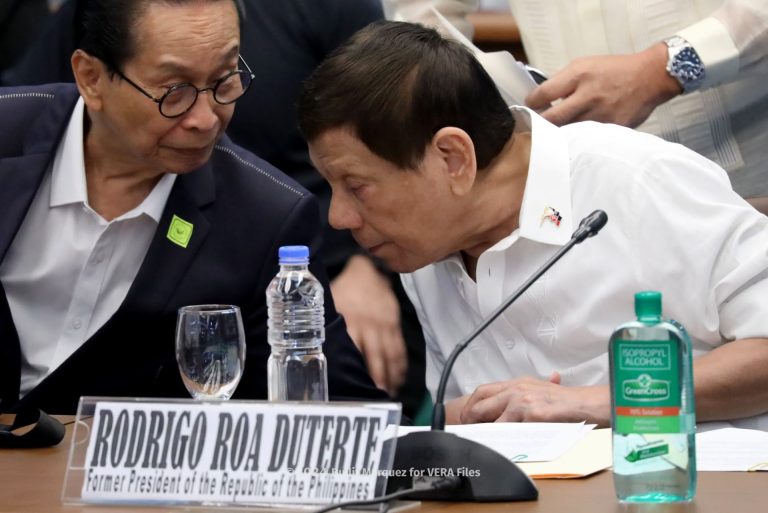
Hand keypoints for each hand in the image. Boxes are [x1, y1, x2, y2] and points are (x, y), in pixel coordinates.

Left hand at [331, 254, 406, 395]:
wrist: (368, 269)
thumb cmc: (343, 290)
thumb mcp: (329, 304)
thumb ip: (325, 325)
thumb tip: (307, 348)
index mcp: (350, 320)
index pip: (354, 348)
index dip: (357, 368)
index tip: (357, 385)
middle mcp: (369, 324)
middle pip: (376, 355)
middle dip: (379, 377)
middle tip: (378, 395)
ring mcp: (384, 324)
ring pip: (390, 354)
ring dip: (392, 375)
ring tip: (390, 393)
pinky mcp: (394, 323)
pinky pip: (399, 346)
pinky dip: (401, 364)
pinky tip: (400, 377)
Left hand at [447, 373, 609, 425]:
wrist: (585, 404)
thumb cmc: (565, 401)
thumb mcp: (540, 390)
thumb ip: (523, 395)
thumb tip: (506, 410)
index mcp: (517, 383)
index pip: (483, 391)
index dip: (471, 404)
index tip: (465, 417)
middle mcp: (516, 389)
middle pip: (481, 402)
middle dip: (470, 418)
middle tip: (466, 430)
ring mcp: (523, 401)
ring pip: (492, 417)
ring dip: (484, 430)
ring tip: (479, 440)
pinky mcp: (532, 414)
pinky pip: (510, 429)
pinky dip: (501, 438)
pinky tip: (498, 445)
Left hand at [525, 43, 681, 126]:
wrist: (649, 77)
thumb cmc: (614, 70)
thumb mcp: (585, 65)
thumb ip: (563, 81)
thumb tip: (542, 99)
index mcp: (579, 75)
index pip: (543, 94)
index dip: (532, 103)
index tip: (530, 107)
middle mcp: (588, 96)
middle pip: (552, 119)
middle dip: (540, 124)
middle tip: (536, 126)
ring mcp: (600, 115)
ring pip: (568, 132)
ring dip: (558, 134)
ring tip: (553, 134)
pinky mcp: (611, 129)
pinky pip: (587, 139)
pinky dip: (579, 140)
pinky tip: (576, 139)